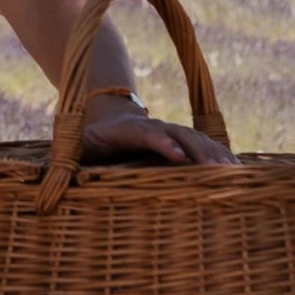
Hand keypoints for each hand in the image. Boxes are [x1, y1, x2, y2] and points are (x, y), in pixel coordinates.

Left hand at [74, 89, 233, 166]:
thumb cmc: (90, 139)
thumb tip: (56, 183)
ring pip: (196, 139)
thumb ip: (70, 160)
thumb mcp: (77, 146)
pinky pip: (203, 144)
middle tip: (219, 172)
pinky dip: (220, 155)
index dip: (162, 144)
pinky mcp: (179, 139)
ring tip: (235, 173)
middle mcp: (154, 127)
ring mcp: (169, 131)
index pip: (148, 134)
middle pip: (180, 135)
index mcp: (128, 130)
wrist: (105, 111)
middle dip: (200, 152)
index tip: (178, 158)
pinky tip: (238, 170)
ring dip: (215, 154)